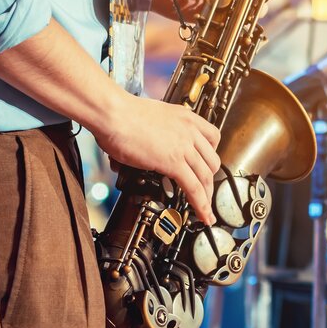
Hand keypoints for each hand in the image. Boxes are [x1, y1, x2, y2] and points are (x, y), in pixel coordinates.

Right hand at [97, 94, 220, 224]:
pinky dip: (200, 204)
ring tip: (206, 210)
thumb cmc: (121, 114)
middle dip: (210, 180)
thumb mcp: (151, 118)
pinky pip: (193, 187)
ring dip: (207, 196)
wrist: (113, 113)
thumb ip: (156, 133)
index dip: (212, 155)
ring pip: (206, 176)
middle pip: (212, 161)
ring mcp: (184, 147)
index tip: (208, 165)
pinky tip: (202, 213)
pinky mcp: (173, 162)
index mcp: (185, 117)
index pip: (213, 137)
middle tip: (205, 191)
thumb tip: (147, 150)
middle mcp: (189, 131)